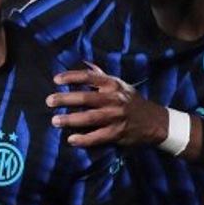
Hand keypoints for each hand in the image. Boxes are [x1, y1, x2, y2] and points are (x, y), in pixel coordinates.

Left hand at [46, 64, 168, 148]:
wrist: (154, 121)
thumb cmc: (132, 101)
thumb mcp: (120, 85)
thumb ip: (102, 77)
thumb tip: (85, 64)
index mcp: (113, 85)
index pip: (89, 77)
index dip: (71, 77)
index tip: (56, 80)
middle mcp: (114, 99)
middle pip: (85, 98)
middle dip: (65, 99)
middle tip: (49, 101)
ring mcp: (115, 117)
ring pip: (89, 118)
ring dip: (70, 119)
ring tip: (55, 121)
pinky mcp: (117, 133)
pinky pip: (97, 137)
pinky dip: (83, 139)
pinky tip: (71, 140)